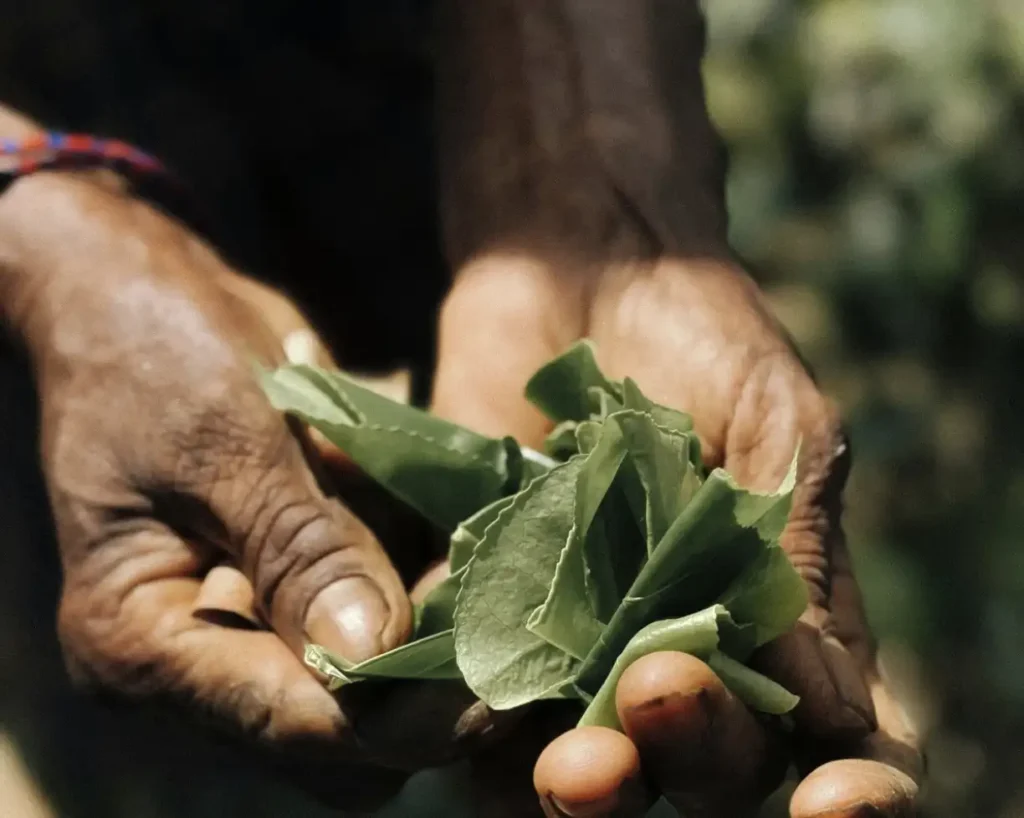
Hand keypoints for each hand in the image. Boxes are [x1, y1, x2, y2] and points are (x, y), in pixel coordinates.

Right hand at [0, 170, 496, 809]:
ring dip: (435, 660)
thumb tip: (370, 649)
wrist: (138, 300)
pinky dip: (425, 611)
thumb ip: (297, 546)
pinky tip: (477, 569)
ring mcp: (243, 630)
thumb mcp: (224, 440)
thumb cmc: (154, 352)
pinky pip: (370, 635)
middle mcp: (190, 661)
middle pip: (328, 739)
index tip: (492, 691)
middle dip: (422, 700)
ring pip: (361, 702)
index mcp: (138, 640)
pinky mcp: (289, 594)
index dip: (390, 716)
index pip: (280, 717)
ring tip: (507, 606)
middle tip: (511, 640)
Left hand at [431, 257, 921, 816]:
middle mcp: (683, 650)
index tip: (833, 804)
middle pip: (706, 768)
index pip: (839, 746)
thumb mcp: (782, 429)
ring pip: (591, 765)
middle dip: (696, 755)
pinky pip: (478, 699)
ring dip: (591, 783)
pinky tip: (474, 707)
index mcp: (781, 620)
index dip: (849, 796)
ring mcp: (580, 638)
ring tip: (573, 758)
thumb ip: (801, 558)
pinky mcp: (486, 608)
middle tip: (662, 690)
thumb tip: (838, 710)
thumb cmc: (707, 335)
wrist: (583, 263)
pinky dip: (479, 722)